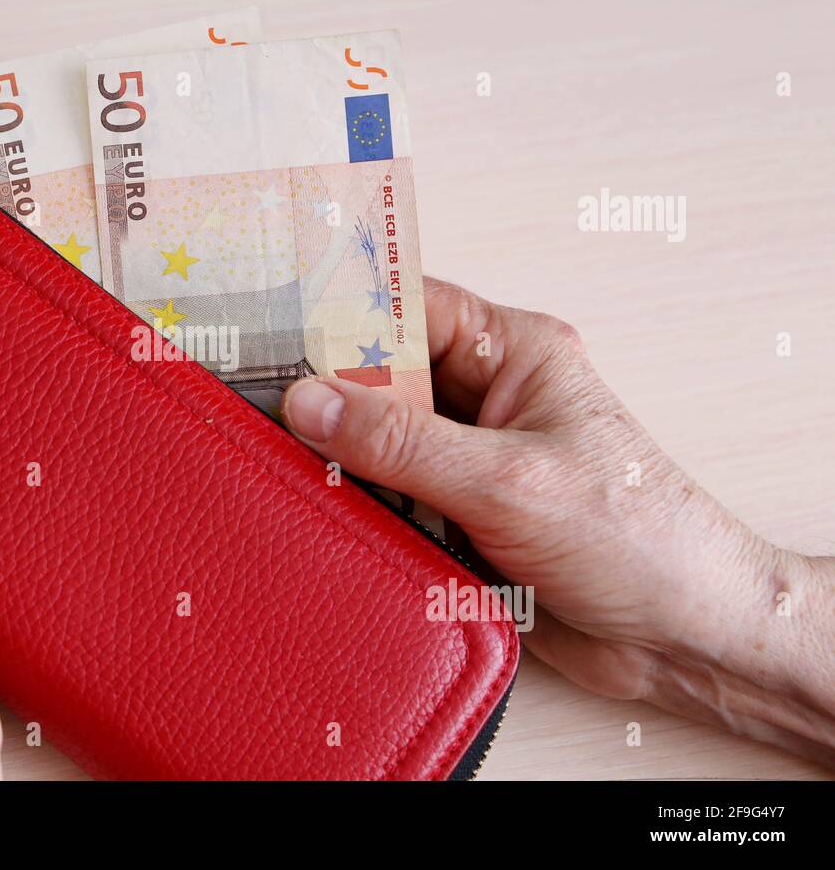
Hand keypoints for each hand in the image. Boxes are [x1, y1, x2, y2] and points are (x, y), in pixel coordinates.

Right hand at [282, 277, 834, 764]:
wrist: (682, 637)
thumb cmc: (636, 539)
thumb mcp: (506, 480)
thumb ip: (401, 440)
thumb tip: (309, 402)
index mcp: (514, 354)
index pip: (410, 308)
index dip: (341, 314)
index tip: (271, 330)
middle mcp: (488, 399)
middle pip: (382, 376)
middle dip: (328, 396)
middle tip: (263, 410)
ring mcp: (470, 460)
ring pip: (378, 441)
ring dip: (343, 459)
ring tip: (286, 464)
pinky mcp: (459, 516)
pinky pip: (389, 498)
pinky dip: (360, 507)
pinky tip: (328, 513)